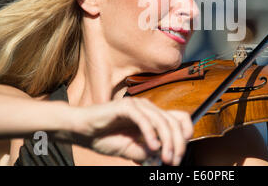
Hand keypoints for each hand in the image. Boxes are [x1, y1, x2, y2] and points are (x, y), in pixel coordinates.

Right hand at [70, 97, 192, 165]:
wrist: (81, 131)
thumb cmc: (104, 138)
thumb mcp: (131, 150)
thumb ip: (147, 152)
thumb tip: (163, 157)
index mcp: (152, 117)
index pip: (179, 119)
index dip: (186, 134)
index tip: (180, 154)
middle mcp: (148, 108)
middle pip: (174, 121)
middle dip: (178, 143)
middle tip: (173, 161)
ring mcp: (138, 105)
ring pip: (162, 121)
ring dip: (167, 141)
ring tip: (165, 157)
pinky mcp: (126, 106)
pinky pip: (144, 119)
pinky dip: (150, 133)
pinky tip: (152, 146)